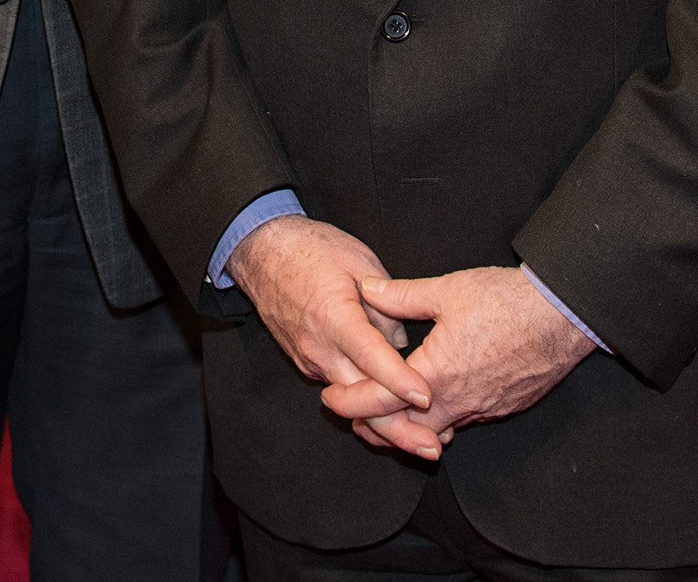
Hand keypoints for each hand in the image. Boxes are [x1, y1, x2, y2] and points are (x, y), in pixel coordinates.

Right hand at [226, 216, 436, 457]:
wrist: (263, 252)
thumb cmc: (313, 249)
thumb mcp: (359, 262)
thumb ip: (386, 304)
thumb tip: (401, 342)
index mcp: (334, 317)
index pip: (370, 357)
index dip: (399, 380)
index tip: (426, 398)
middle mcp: (320, 348)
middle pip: (360, 400)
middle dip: (398, 428)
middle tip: (434, 447)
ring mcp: (311, 361)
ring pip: (352, 403)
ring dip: (385, 422)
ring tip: (424, 439)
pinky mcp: (309, 366)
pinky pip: (342, 389)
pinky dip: (367, 405)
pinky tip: (394, 412)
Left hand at [325, 269, 594, 457]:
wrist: (562, 315)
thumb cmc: (506, 300)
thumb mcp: (447, 290)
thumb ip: (401, 296)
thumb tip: (365, 291)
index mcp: (437, 374)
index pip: (380, 402)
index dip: (350, 402)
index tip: (329, 398)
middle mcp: (458, 402)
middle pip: (403, 431)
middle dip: (373, 424)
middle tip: (352, 412)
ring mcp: (483, 409)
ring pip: (435, 432)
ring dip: (408, 425)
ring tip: (386, 410)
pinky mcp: (503, 408)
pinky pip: (463, 422)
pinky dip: (440, 419)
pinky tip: (433, 400)